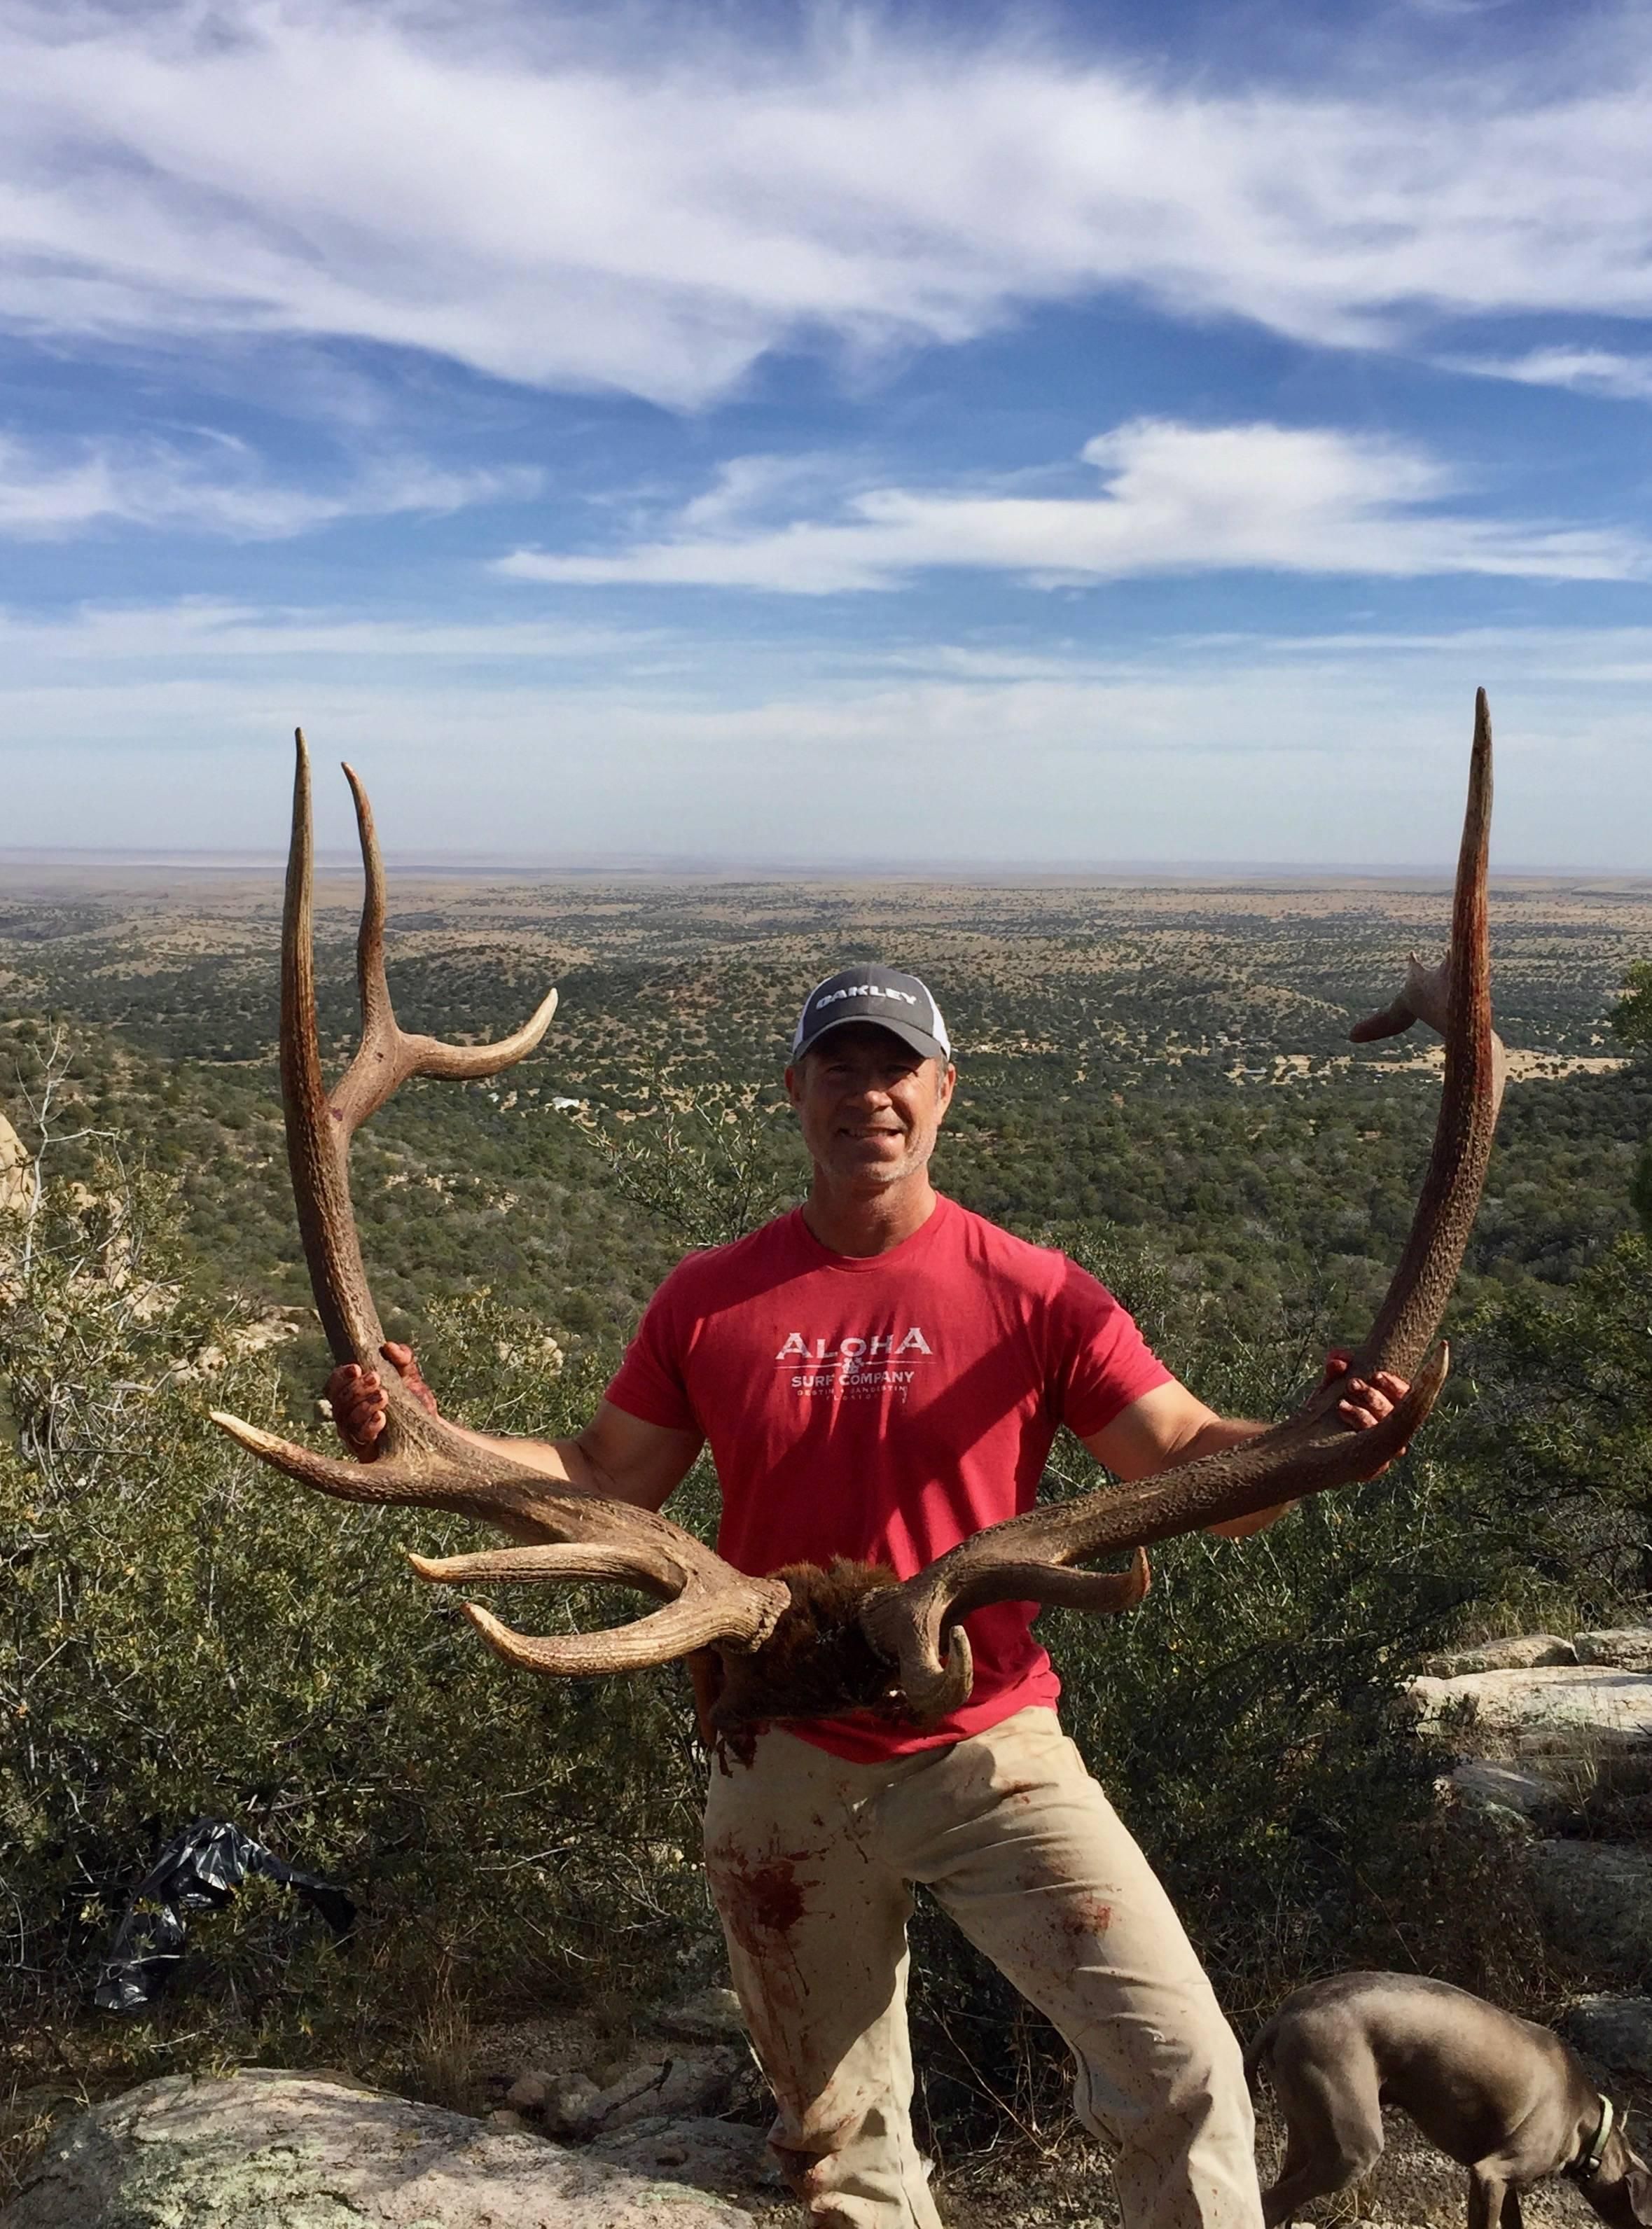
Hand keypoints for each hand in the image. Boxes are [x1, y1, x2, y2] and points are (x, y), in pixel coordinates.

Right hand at [325, 1340, 437, 1462]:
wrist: (433, 1431)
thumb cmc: (414, 1401)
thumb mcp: (410, 1375)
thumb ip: (402, 1357)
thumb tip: (389, 1347)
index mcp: (351, 1395)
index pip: (333, 1385)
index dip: (340, 1376)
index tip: (357, 1368)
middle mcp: (348, 1416)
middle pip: (338, 1402)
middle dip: (355, 1389)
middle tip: (376, 1378)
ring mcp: (355, 1435)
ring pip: (346, 1421)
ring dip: (363, 1406)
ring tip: (383, 1395)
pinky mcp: (367, 1452)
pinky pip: (359, 1442)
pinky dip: (369, 1428)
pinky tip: (381, 1417)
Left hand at [1321, 1349, 1409, 1465]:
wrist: (1305, 1443)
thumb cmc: (1326, 1408)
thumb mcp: (1329, 1385)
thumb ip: (1334, 1369)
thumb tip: (1340, 1361)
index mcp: (1389, 1408)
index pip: (1406, 1397)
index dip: (1394, 1386)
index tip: (1376, 1375)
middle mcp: (1389, 1430)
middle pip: (1395, 1414)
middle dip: (1374, 1397)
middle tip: (1352, 1385)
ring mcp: (1381, 1452)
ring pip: (1386, 1436)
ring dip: (1365, 1417)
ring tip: (1341, 1405)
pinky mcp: (1369, 1470)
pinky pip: (1375, 1462)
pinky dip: (1360, 1442)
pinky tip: (1343, 1427)